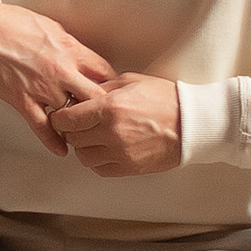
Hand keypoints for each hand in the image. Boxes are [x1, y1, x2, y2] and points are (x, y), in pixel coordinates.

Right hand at [0, 0, 118, 144]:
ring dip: (79, 125)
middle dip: (103, 109)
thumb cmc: (13, 24)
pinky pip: (43, 127)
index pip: (105, 72)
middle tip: (106, 118)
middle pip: (96, 98)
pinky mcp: (23, 100)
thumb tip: (83, 59)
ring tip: (86, 134)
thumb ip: (71, 47)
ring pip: (72, 116)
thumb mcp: (52, 28)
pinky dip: (53, 141)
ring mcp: (43, 88)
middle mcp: (62, 71)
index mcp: (71, 50)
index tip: (114, 93)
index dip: (113, 85)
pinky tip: (62, 149)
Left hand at [49, 74, 184, 177]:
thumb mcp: (130, 81)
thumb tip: (80, 95)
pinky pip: (99, 169)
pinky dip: (97, 160)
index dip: (59, 116)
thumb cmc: (165, 100)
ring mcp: (120, 153)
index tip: (61, 114)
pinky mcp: (129, 167)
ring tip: (92, 136)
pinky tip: (104, 148)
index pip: (67, 118)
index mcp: (109, 108)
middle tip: (77, 123)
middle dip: (70, 130)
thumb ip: (101, 88)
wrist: (191, 123)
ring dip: (83, 146)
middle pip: (72, 137)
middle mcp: (111, 133)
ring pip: (83, 156)